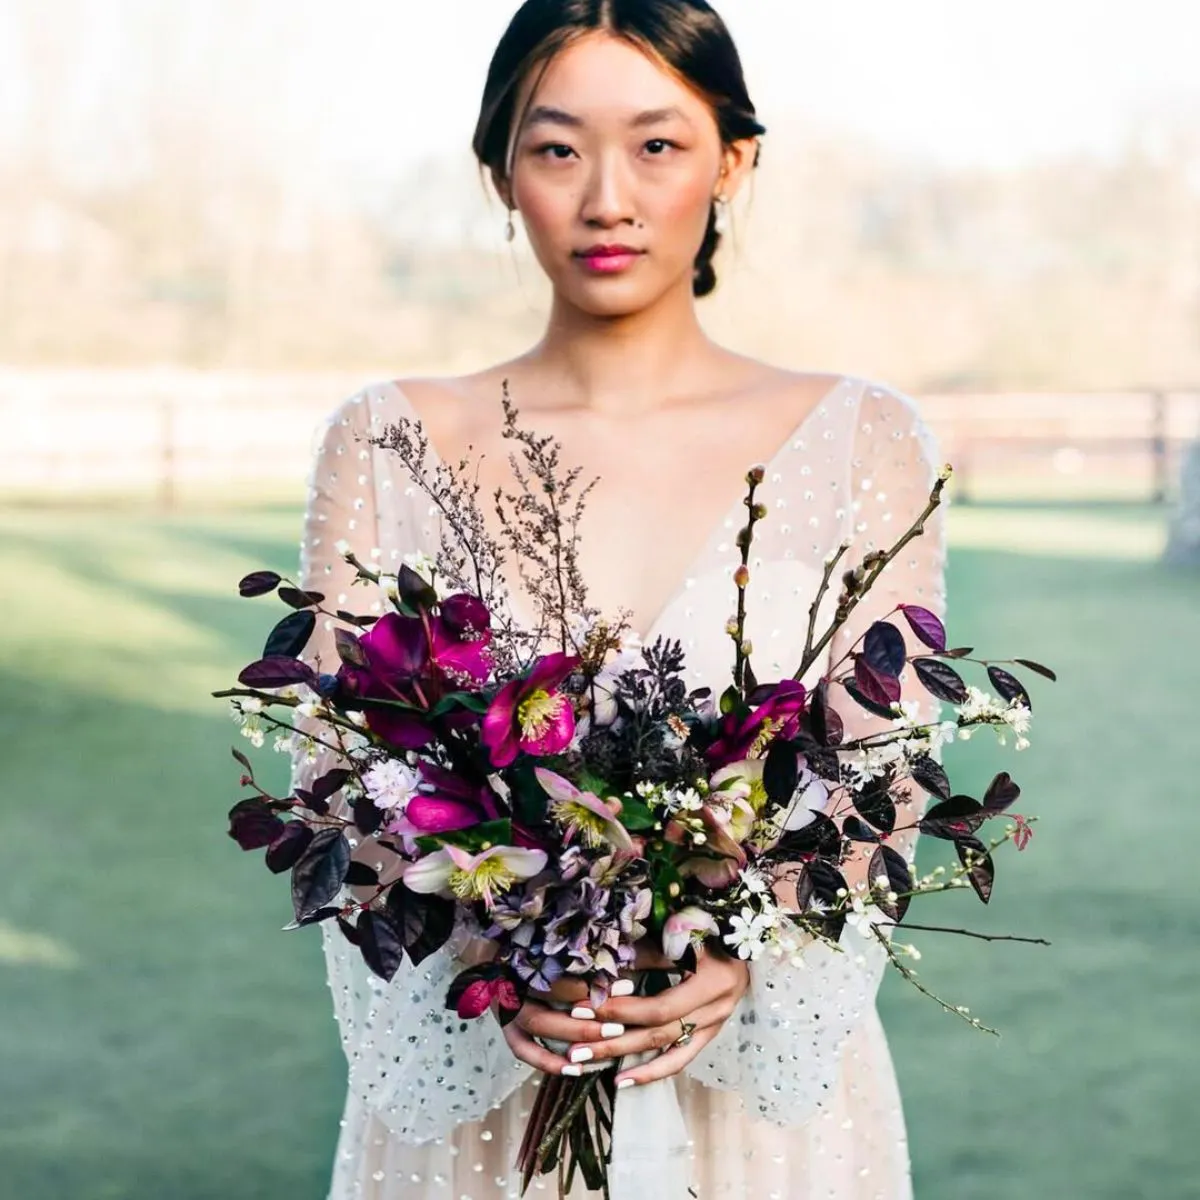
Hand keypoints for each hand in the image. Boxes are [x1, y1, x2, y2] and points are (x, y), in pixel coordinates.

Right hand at [499, 942, 674, 1075]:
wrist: (501, 949)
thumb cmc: (552, 940)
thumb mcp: (585, 937)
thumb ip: (622, 945)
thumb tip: (667, 949)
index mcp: (531, 947)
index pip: (565, 964)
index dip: (595, 979)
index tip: (628, 984)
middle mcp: (515, 975)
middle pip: (550, 995)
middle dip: (586, 1012)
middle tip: (619, 1024)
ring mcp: (507, 1003)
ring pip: (537, 1024)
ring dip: (572, 1036)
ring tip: (606, 1044)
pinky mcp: (506, 1025)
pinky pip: (522, 1048)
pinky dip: (546, 1061)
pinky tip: (575, 1070)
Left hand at [500, 942, 749, 1086]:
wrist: (748, 937)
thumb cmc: (713, 923)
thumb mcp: (685, 928)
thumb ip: (651, 949)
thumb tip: (606, 962)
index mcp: (713, 982)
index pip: (661, 1007)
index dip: (623, 1010)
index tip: (586, 1005)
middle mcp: (717, 1009)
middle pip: (659, 1033)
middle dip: (613, 1038)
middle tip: (575, 1044)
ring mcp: (715, 1025)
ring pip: (666, 1051)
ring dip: (624, 1057)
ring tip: (587, 1062)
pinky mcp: (710, 1033)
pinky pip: (681, 1059)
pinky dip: (652, 1071)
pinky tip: (623, 1079)